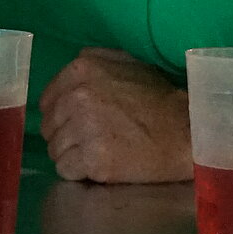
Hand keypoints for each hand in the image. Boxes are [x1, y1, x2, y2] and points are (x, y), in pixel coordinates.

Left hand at [39, 48, 192, 182]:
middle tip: (91, 141)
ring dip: (72, 155)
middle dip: (65, 136)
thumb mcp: (126, 62)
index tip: (78, 123)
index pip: (46, 101)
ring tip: (98, 153)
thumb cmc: (157, 97)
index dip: (61, 115)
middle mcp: (76, 97)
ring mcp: (83, 128)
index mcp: (80, 70)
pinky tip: (99, 166)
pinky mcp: (93, 159)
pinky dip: (79, 172)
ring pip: (54, 150)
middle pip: (48, 126)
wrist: (186, 131)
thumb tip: (69, 70)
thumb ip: (93, 60)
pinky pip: (65, 169)